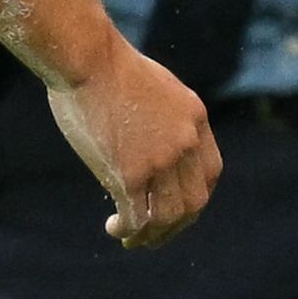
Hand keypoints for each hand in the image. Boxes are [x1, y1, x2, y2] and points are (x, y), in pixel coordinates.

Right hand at [41, 41, 216, 248]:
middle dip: (176, 226)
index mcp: (195, 119)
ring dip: (152, 235)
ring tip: (132, 240)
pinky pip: (136, 216)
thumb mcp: (155, 87)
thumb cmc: (108, 66)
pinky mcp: (129, 173)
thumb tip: (150, 137)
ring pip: (167, 216)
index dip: (195, 196)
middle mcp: (185, 143)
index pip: (209, 173)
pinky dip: (128, 230)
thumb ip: (163, 116)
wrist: (88, 58)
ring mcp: (159, 160)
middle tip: (155, 235)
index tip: (176, 207)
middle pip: (194, 202)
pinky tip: (115, 228)